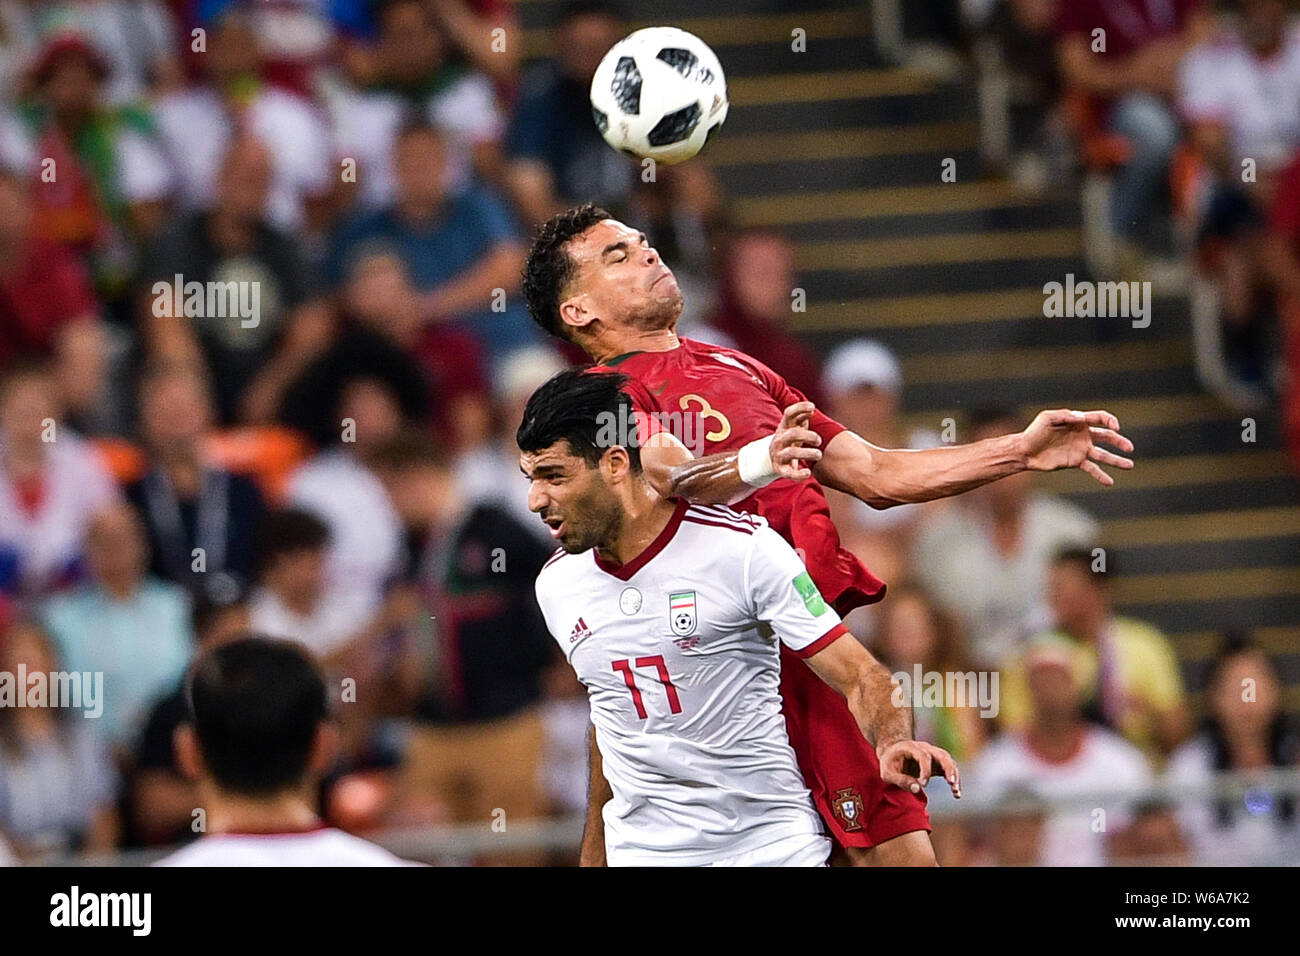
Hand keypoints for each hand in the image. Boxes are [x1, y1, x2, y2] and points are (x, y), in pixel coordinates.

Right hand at [770, 401, 823, 478]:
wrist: (773, 458)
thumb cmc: (790, 439)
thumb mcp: (794, 427)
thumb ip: (802, 417)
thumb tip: (811, 410)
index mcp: (784, 427)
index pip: (789, 413)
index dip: (800, 408)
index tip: (813, 407)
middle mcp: (779, 440)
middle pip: (792, 434)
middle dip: (808, 436)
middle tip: (819, 440)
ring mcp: (779, 454)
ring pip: (791, 452)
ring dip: (807, 453)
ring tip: (819, 455)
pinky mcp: (780, 469)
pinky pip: (789, 473)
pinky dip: (798, 475)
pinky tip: (808, 473)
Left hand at [877, 739, 960, 797]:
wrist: (892, 753)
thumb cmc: (889, 763)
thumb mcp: (887, 773)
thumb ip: (900, 780)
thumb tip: (917, 789)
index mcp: (911, 747)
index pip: (923, 756)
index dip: (925, 770)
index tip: (923, 784)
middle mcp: (925, 749)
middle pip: (942, 755)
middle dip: (948, 768)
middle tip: (951, 783)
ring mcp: (933, 755)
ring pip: (949, 762)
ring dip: (954, 775)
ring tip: (956, 791)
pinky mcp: (937, 763)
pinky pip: (949, 769)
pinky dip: (954, 780)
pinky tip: (956, 794)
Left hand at [1019, 409, 1133, 485]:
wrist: (1025, 451)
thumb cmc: (1034, 432)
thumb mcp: (1047, 418)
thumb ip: (1064, 415)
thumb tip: (1081, 417)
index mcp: (1078, 422)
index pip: (1100, 418)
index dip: (1110, 421)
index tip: (1115, 427)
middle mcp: (1082, 435)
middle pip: (1106, 437)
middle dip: (1119, 441)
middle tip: (1130, 448)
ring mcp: (1080, 449)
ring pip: (1103, 455)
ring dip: (1117, 460)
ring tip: (1130, 465)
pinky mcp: (1075, 462)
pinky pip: (1092, 469)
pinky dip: (1101, 475)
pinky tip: (1110, 482)